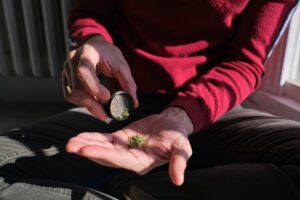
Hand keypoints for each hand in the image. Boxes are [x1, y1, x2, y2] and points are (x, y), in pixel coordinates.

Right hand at [62, 35, 138, 120]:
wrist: (95, 46)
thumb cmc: (108, 54)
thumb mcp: (121, 65)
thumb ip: (128, 83)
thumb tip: (132, 103)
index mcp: (87, 54)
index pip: (84, 71)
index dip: (94, 87)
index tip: (107, 97)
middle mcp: (73, 61)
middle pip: (78, 88)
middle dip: (92, 104)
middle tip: (104, 115)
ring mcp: (67, 69)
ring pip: (73, 93)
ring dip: (87, 104)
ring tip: (101, 108)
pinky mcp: (65, 78)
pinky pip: (70, 95)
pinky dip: (81, 102)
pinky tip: (92, 102)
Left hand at [66, 107, 193, 185]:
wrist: (172, 124)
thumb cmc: (178, 137)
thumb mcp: (182, 148)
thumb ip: (179, 163)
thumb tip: (178, 180)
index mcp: (141, 162)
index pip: (119, 160)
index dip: (103, 155)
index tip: (86, 150)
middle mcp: (129, 158)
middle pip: (106, 156)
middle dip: (89, 151)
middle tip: (71, 146)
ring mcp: (123, 148)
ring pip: (102, 147)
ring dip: (86, 144)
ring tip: (70, 143)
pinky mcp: (120, 139)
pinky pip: (104, 139)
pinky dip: (92, 137)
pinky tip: (80, 136)